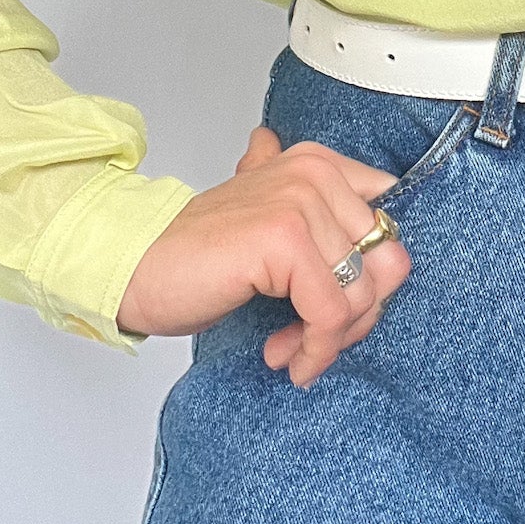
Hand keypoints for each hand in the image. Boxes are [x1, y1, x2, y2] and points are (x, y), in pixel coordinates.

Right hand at [115, 125, 410, 385]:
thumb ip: (316, 215)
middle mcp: (315, 174)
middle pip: (388, 263)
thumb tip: (378, 221)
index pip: (391, 226)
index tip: (339, 310)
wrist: (132, 264)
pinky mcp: (286, 240)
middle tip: (313, 338)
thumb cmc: (196, 254)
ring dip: (329, 339)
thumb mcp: (266, 223)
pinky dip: (314, 349)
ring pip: (364, 293)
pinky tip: (285, 358)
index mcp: (318, 164)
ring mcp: (302, 202)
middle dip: (357, 316)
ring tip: (289, 349)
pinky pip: (331, 313)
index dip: (373, 280)